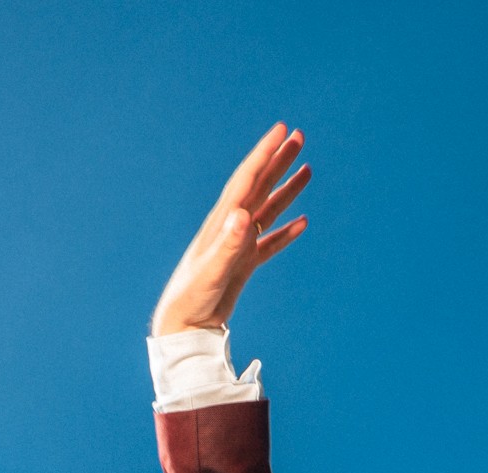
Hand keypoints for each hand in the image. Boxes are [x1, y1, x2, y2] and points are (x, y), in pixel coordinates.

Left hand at [150, 123, 311, 336]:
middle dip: (279, 160)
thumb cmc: (190, 300)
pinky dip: (286, 232)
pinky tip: (302, 223)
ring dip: (287, 189)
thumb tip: (244, 215)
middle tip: (299, 136)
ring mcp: (238, 246)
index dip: (264, 153)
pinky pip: (269, 243)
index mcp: (222, 223)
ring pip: (268, 210)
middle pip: (259, 186)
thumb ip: (228, 244)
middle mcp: (230, 229)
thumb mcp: (211, 271)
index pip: (247, 179)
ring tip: (307, 170)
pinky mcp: (242, 266)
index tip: (283, 130)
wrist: (181, 328)